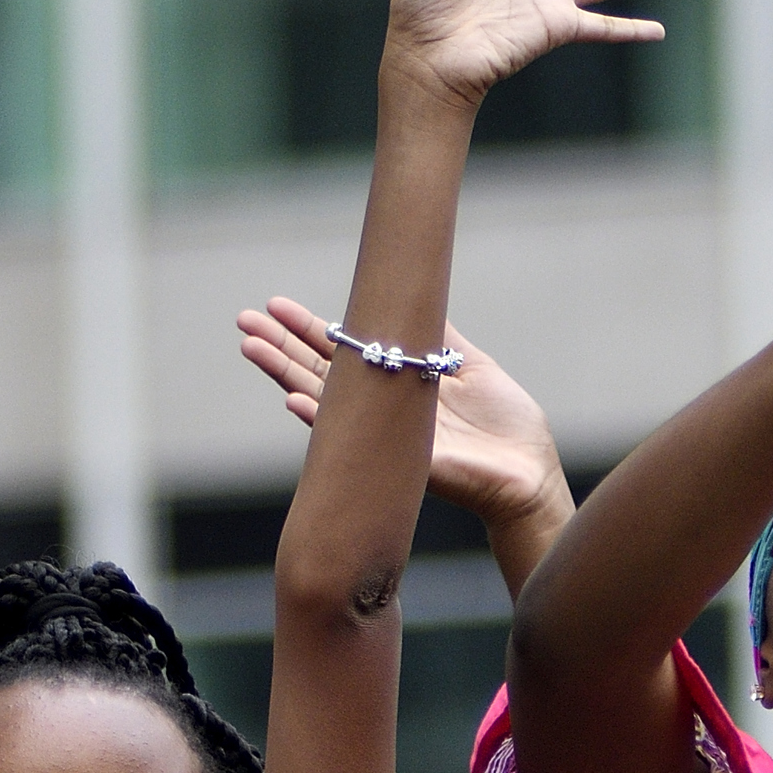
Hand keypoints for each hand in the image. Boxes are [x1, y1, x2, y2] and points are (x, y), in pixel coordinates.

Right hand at [240, 297, 570, 530]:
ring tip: (250, 347)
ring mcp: (382, 436)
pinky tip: (290, 399)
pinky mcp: (395, 460)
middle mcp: (380, 411)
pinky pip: (349, 439)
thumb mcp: (472, 366)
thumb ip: (441, 340)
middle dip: (280, 346)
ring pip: (322, 400)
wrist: (528, 472)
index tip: (277, 306)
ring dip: (284, 373)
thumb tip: (419, 301)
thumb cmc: (506, 426)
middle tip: (244, 320)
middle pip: (318, 372)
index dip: (309, 330)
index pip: (342, 352)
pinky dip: (320, 419)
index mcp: (395, 386)